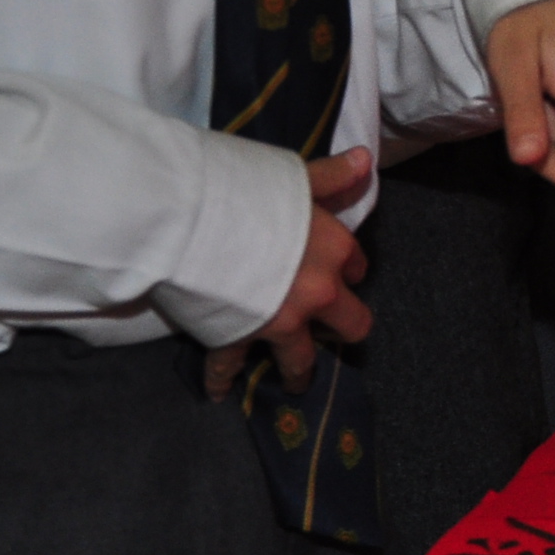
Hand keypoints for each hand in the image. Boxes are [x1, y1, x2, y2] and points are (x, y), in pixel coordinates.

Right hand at [205, 148, 373, 399]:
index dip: (346, 270)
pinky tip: (219, 394)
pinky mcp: (238, 337)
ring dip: (298, 373)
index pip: (357, 267)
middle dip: (341, 330)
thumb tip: (364, 160)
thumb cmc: (243, 188)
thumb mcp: (294, 176)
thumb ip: (330, 177)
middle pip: (351, 325)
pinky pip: (231, 367)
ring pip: (301, 362)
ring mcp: (280, 321)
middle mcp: (317, 292)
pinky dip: (222, 381)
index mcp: (334, 249)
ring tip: (294, 382)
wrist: (189, 217)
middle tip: (328, 332)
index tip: (337, 273)